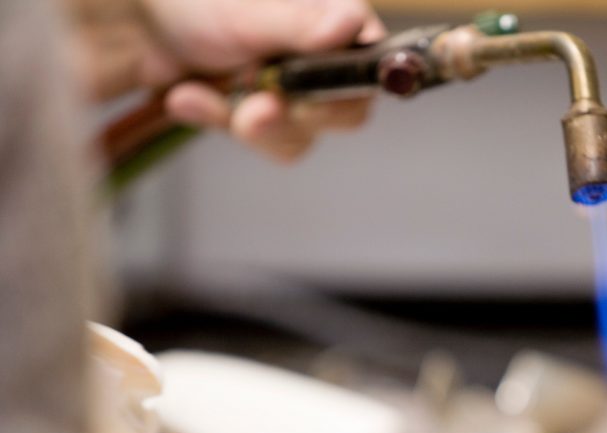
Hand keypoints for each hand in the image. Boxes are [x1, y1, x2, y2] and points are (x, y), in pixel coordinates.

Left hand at [71, 0, 385, 159]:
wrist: (130, 22)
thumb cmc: (191, 2)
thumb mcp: (248, 13)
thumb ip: (302, 25)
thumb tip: (350, 24)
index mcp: (333, 22)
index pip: (371, 67)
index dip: (343, 92)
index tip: (306, 102)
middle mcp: (322, 57)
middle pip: (342, 114)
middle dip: (288, 116)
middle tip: (252, 107)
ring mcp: (293, 89)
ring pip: (299, 136)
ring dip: (244, 121)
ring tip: (198, 93)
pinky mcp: (261, 114)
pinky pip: (262, 140)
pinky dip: (220, 121)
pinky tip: (188, 97)